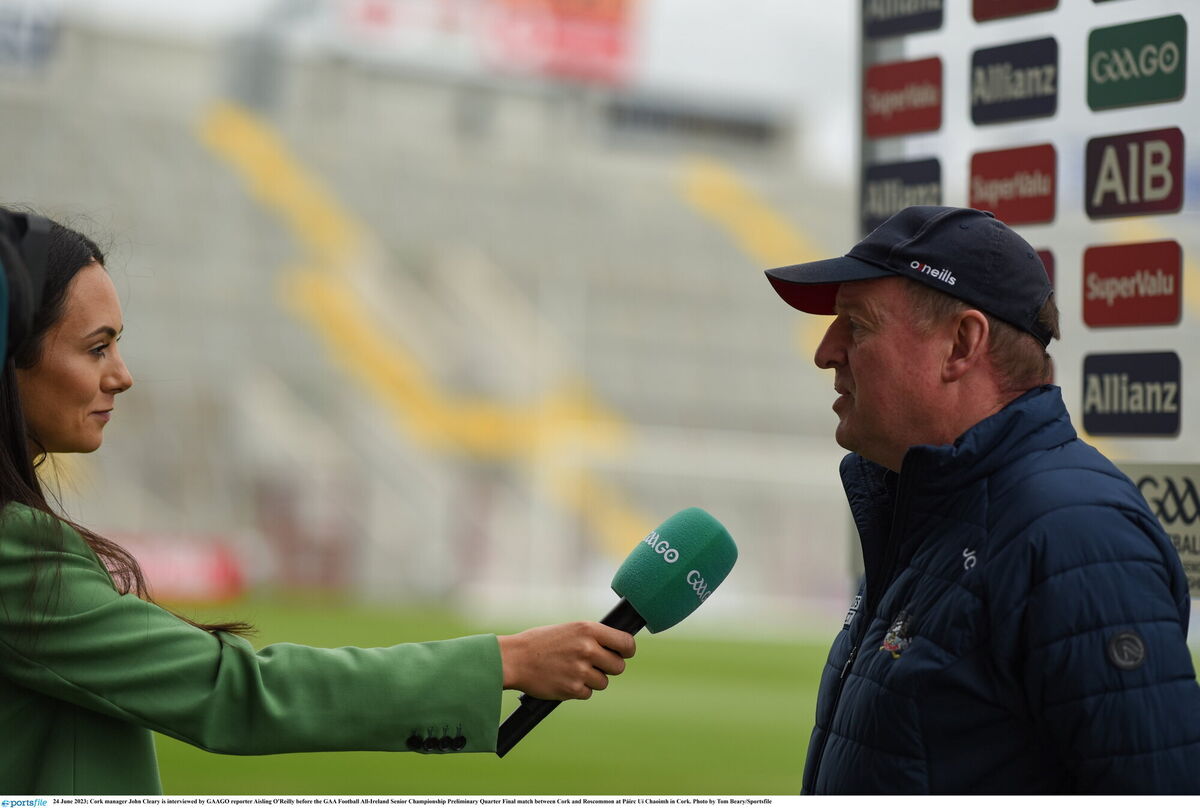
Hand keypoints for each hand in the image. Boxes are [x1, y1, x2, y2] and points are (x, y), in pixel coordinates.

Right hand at [497, 621, 635, 700]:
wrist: (514, 659)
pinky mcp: (573, 689)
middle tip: (593, 664)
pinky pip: (588, 693)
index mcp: (588, 629)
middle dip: (608, 667)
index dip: (627, 650)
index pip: (626, 643)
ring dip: (592, 680)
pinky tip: (564, 679)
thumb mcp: (569, 629)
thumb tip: (618, 646)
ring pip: (603, 682)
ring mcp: (581, 670)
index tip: (624, 653)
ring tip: (572, 670)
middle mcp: (588, 648)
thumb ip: (593, 637)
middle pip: (618, 666)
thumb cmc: (540, 642)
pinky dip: (578, 689)